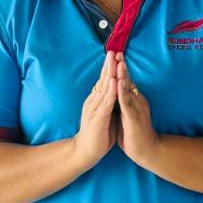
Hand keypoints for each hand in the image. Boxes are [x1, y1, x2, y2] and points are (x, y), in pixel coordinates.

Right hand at [71, 50, 117, 169]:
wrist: (86, 152)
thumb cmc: (98, 134)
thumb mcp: (105, 114)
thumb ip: (109, 102)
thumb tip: (116, 92)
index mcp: (96, 100)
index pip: (103, 80)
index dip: (109, 67)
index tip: (115, 54)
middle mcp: (94, 101)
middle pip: (103, 80)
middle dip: (109, 65)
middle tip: (113, 50)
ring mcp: (95, 109)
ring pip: (104, 88)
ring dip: (110, 74)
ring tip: (114, 60)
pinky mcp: (98, 118)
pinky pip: (106, 102)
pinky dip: (111, 91)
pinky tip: (115, 82)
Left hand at [114, 53, 161, 169]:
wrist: (147, 150)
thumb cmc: (135, 134)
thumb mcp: (127, 115)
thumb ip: (123, 104)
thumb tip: (116, 94)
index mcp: (134, 100)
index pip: (126, 81)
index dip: (120, 69)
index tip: (114, 56)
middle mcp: (137, 101)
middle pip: (128, 80)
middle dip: (121, 66)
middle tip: (116, 52)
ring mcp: (136, 108)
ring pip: (128, 88)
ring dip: (123, 75)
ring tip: (118, 62)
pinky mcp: (134, 117)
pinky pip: (127, 103)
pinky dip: (122, 92)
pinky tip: (119, 83)